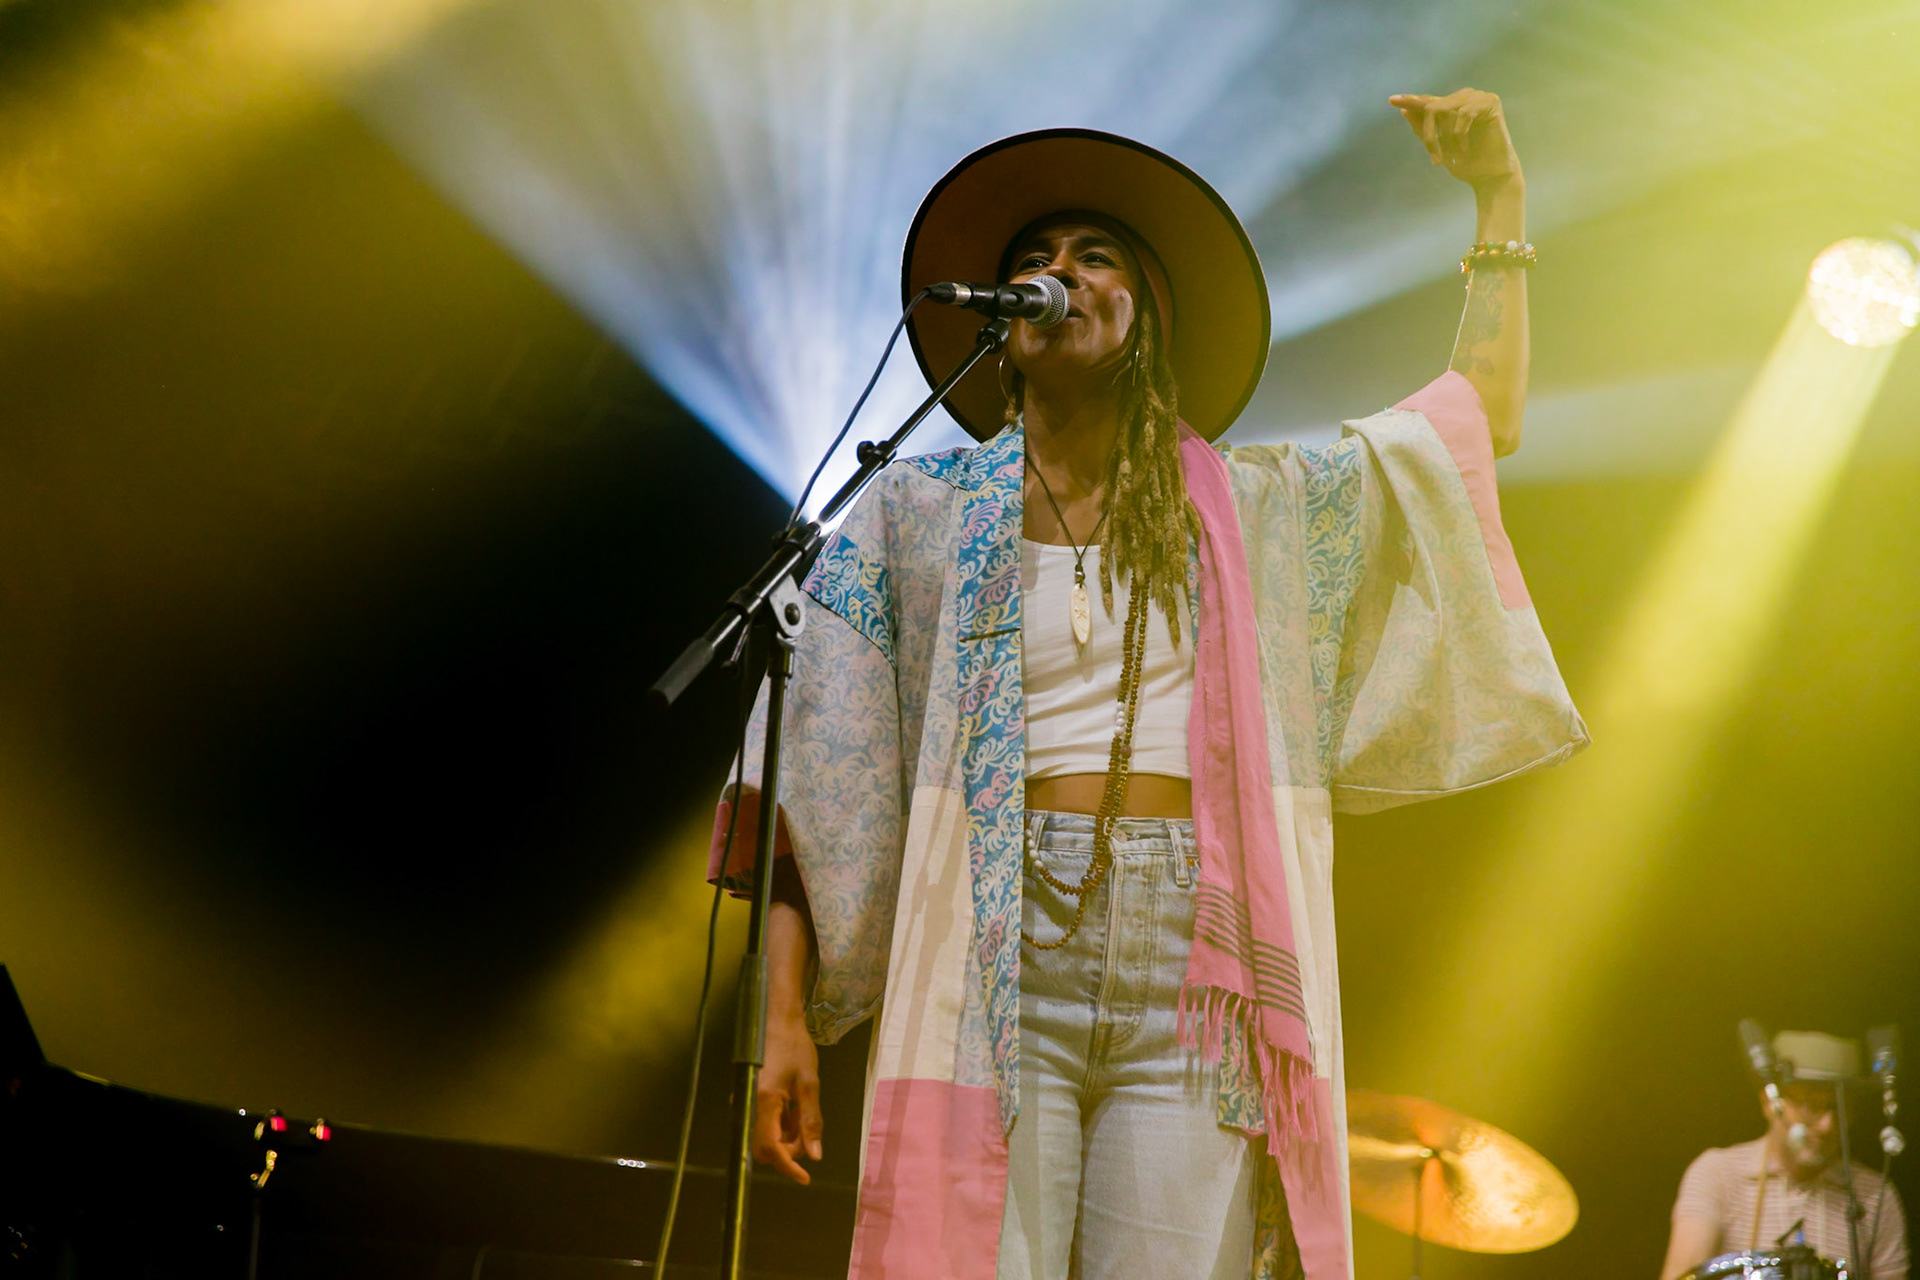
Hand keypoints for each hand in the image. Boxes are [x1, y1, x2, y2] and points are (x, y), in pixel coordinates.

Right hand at [751, 986, 822, 1183]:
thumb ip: (811, 1121)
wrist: (777, 1021)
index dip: (788, 1166)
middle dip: (788, 1151)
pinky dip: (780, 1126)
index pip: (771, 1148)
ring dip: (786, 1137)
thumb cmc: (795, 1049)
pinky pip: (763, 1124)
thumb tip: (814, 1155)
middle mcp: (748, 1107)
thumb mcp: (809, 1084)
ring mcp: (745, 1103)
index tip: (805, 1178)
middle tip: (808, 1135)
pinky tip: (794, 1110)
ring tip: (803, 1115)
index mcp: (764, 1103)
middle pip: (764, 1148)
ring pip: (764, 1138)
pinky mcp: (748, 1099)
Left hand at [1390, 88, 1521, 190]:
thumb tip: (1405, 111)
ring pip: (1445, 110)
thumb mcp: (1438, 147)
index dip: (1410, 101)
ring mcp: (1477, 97)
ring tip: (1452, 157)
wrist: (1489, 176)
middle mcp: (1462, 97)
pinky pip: (1463, 114)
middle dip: (1430, 136)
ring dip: (1445, 138)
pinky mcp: (1490, 101)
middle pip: (1431, 108)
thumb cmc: (1465, 163)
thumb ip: (1423, 129)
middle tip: (1436, 160)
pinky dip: (1460, 135)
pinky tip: (1465, 150)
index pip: (1427, 101)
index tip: (1391, 100)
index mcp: (1450, 107)